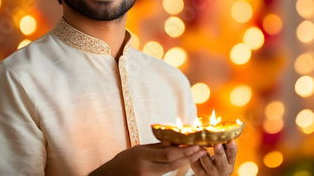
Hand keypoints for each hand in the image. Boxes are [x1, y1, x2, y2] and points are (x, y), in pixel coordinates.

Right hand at [89, 142, 207, 175]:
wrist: (111, 175)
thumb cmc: (124, 160)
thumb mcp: (139, 149)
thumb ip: (157, 146)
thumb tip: (174, 142)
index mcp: (142, 156)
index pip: (168, 154)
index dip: (184, 151)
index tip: (196, 145)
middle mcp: (146, 168)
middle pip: (173, 164)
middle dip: (190, 157)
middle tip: (202, 151)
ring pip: (171, 170)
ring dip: (185, 162)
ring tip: (197, 155)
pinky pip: (165, 173)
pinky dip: (175, 167)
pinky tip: (184, 161)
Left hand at [190, 140, 236, 175]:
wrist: (212, 175)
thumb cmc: (218, 161)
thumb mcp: (225, 156)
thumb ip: (223, 146)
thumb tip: (219, 128)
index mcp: (229, 163)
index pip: (232, 155)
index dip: (232, 148)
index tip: (232, 141)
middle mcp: (222, 169)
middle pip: (221, 162)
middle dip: (219, 153)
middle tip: (217, 144)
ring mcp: (211, 173)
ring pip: (208, 165)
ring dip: (205, 157)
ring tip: (202, 149)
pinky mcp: (201, 174)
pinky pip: (197, 167)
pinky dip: (194, 159)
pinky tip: (193, 151)